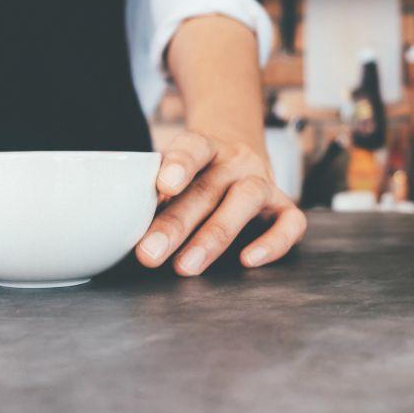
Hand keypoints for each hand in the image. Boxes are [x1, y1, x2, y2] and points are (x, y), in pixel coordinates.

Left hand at [136, 131, 306, 275]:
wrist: (239, 154)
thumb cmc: (197, 173)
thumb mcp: (176, 172)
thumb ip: (157, 193)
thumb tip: (123, 226)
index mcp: (207, 146)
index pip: (194, 146)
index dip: (179, 163)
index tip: (163, 185)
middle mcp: (236, 160)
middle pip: (207, 188)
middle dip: (176, 224)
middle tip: (149, 253)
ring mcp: (263, 181)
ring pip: (245, 201)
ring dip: (214, 236)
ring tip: (186, 266)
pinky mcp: (284, 206)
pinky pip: (290, 223)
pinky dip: (273, 243)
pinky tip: (249, 260)